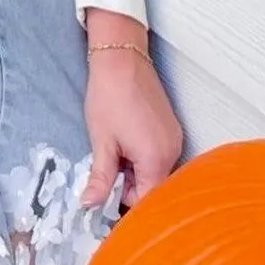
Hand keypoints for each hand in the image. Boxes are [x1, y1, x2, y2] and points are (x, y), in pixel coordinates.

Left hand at [81, 37, 182, 209]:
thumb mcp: (102, 142)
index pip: (148, 201)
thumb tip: (89, 206)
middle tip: (106, 174)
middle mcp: (173, 152)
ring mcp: (175, 139)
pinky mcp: (172, 129)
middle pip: (155, 187)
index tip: (105, 199)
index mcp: (156, 159)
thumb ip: (101, 178)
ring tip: (115, 154)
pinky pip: (161, 156)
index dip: (125, 204)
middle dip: (131, 188)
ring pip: (157, 172)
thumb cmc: (109, 97)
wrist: (122, 59)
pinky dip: (144, 159)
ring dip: (136, 173)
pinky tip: (125, 145)